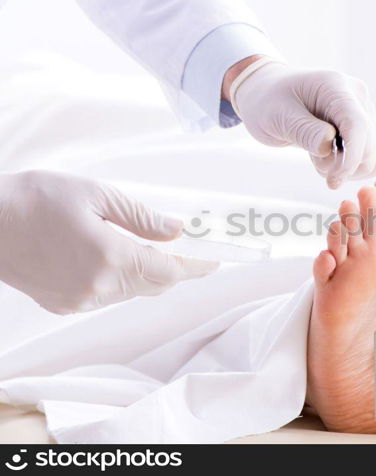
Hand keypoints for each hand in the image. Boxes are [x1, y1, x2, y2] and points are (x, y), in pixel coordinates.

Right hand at [0, 170, 217, 313]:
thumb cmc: (36, 198)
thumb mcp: (96, 195)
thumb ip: (141, 217)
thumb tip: (176, 230)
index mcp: (111, 256)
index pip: (170, 270)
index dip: (196, 266)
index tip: (214, 261)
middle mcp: (99, 286)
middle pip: (155, 284)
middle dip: (175, 269)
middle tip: (190, 252)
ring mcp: (80, 300)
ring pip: (132, 291)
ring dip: (147, 274)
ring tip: (151, 249)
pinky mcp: (64, 305)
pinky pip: (107, 296)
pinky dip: (121, 280)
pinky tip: (116, 259)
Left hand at [224, 56, 375, 188]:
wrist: (269, 95)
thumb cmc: (269, 101)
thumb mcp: (277, 115)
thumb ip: (304, 131)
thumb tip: (328, 146)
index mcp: (336, 87)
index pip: (357, 125)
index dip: (350, 157)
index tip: (333, 181)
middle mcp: (358, 98)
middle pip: (369, 146)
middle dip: (342, 165)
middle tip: (313, 160)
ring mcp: (364, 113)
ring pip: (373, 158)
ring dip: (347, 169)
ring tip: (318, 157)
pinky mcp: (364, 129)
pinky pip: (369, 160)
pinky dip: (350, 168)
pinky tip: (328, 158)